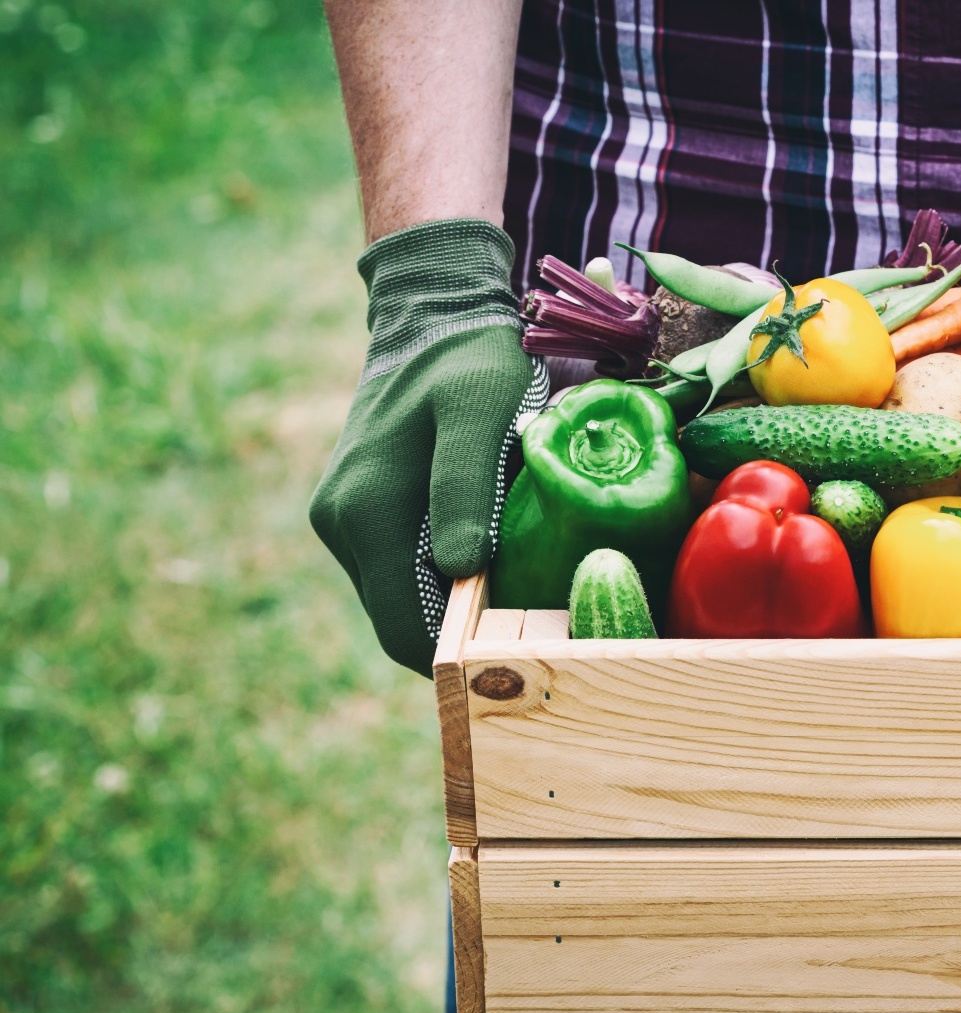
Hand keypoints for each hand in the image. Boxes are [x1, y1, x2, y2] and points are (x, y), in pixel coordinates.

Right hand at [310, 219, 538, 673]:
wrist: (432, 318)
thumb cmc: (470, 363)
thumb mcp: (480, 412)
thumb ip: (464, 488)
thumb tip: (460, 571)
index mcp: (366, 511)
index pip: (405, 629)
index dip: (458, 656)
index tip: (517, 655)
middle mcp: (341, 525)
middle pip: (401, 622)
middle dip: (459, 636)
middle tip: (528, 627)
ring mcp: (342, 521)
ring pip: (401, 598)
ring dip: (451, 605)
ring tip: (512, 586)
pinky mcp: (354, 513)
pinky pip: (400, 569)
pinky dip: (440, 576)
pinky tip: (486, 553)